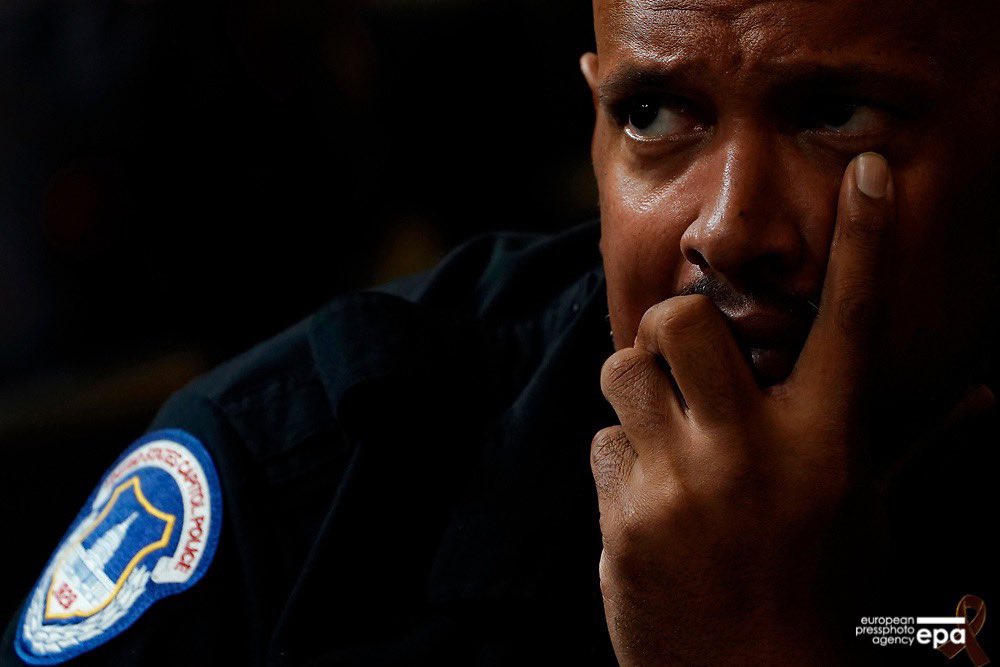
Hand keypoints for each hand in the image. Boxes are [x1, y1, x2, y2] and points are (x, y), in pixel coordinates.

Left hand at [591, 152, 897, 664]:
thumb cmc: (820, 593)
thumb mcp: (872, 515)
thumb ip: (917, 447)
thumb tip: (986, 397)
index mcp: (829, 446)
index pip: (854, 323)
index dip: (868, 241)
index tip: (865, 174)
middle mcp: (755, 456)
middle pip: (682, 319)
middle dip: (676, 328)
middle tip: (688, 366)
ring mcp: (682, 488)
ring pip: (622, 369)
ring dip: (640, 391)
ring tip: (668, 434)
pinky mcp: (625, 520)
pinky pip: (601, 442)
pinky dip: (622, 462)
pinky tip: (651, 504)